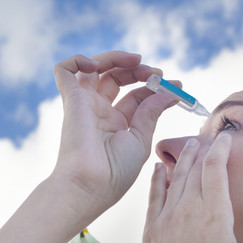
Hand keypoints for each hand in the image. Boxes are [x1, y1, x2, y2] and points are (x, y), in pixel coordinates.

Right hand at [51, 51, 175, 215]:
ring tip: (136, 61)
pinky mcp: (70, 99)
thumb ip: (152, 112)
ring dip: (116, 57)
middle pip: (117, 77)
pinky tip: (96, 65)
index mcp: (118, 124)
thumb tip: (170, 93)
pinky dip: (78, 59)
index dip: (157, 87)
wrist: (90, 185)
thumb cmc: (115, 172)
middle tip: (156, 73)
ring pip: (94, 67)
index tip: (178, 85)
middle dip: (139, 70)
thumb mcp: (141, 139)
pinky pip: (64, 70)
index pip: (137, 95)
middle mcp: (100, 112)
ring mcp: (84, 104)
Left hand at [131, 133, 242, 242]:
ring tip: (189, 145)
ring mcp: (167, 218)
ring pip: (174, 177)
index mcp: (215, 214)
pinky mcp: (152, 229)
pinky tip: (158, 168)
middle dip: (202, 149)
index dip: (220, 148)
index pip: (216, 167)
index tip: (225, 136)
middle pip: (194, 168)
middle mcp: (188, 209)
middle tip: (208, 136)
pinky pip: (154, 194)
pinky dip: (157, 178)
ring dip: (182, 159)